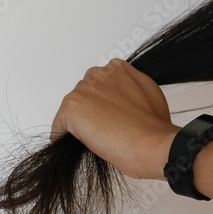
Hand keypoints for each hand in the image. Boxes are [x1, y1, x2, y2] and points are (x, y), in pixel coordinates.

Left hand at [50, 59, 179, 179]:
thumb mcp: (149, 94)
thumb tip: (120, 98)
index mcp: (118, 68)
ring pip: (73, 109)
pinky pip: (59, 126)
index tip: (107, 114)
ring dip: (80, 123)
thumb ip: (130, 88)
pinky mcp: (71, 107)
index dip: (102, 102)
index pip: (99, 82)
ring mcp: (83, 90)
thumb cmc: (153, 127)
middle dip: (90, 110)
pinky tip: (77, 144)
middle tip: (103, 129)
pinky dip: (63, 137)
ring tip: (97, 138)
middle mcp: (99, 74)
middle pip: (84, 94)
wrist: (151, 144)